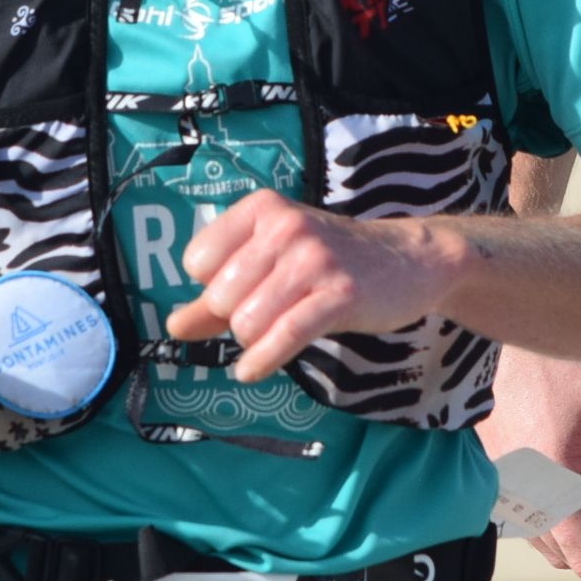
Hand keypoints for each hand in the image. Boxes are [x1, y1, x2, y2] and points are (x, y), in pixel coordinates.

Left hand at [164, 193, 457, 381]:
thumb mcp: (272, 265)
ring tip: (272, 334)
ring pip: (247, 320)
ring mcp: (314, 260)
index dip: (212, 287)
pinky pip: (284, 337)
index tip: (239, 292)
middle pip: (219, 296)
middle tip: (264, 317)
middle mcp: (285, 227)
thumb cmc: (329, 262)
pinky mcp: (339, 295)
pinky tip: (251, 371)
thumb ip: (217, 296)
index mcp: (262, 209)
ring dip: (251, 341)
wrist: (408, 262)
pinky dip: (260, 361)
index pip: (198, 261)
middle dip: (232, 319)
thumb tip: (172, 328)